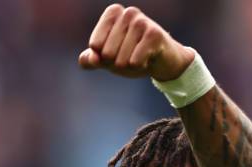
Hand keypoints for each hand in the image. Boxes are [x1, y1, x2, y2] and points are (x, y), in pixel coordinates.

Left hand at [79, 4, 194, 80]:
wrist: (164, 61)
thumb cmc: (134, 56)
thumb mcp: (110, 59)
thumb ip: (92, 60)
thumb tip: (88, 60)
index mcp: (113, 13)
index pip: (95, 45)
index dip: (104, 58)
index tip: (118, 53)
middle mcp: (127, 13)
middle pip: (107, 54)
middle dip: (117, 64)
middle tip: (131, 58)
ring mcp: (141, 22)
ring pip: (121, 60)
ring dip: (129, 67)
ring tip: (140, 59)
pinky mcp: (154, 35)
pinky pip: (135, 62)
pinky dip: (139, 67)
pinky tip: (148, 60)